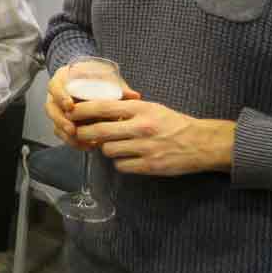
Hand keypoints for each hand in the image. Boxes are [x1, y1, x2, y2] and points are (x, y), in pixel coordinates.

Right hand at [44, 62, 140, 150]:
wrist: (93, 82)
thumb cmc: (98, 78)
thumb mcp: (107, 79)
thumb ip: (118, 87)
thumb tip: (135, 95)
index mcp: (64, 78)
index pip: (55, 86)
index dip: (60, 96)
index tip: (71, 106)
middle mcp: (57, 94)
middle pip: (51, 108)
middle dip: (61, 120)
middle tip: (72, 129)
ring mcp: (59, 109)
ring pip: (55, 123)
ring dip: (65, 134)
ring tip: (80, 140)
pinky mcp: (63, 121)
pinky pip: (61, 133)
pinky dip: (71, 141)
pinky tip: (85, 145)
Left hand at [73, 99, 235, 175]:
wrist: (201, 143)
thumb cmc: (173, 123)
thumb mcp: (151, 108)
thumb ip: (128, 108)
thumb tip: (99, 110)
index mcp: (141, 109)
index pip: (103, 107)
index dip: (83, 110)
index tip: (71, 111)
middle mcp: (141, 127)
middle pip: (100, 131)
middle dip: (84, 133)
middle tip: (79, 134)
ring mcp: (145, 148)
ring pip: (108, 150)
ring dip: (104, 149)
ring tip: (110, 145)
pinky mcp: (150, 166)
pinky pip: (121, 165)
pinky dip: (119, 162)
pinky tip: (126, 157)